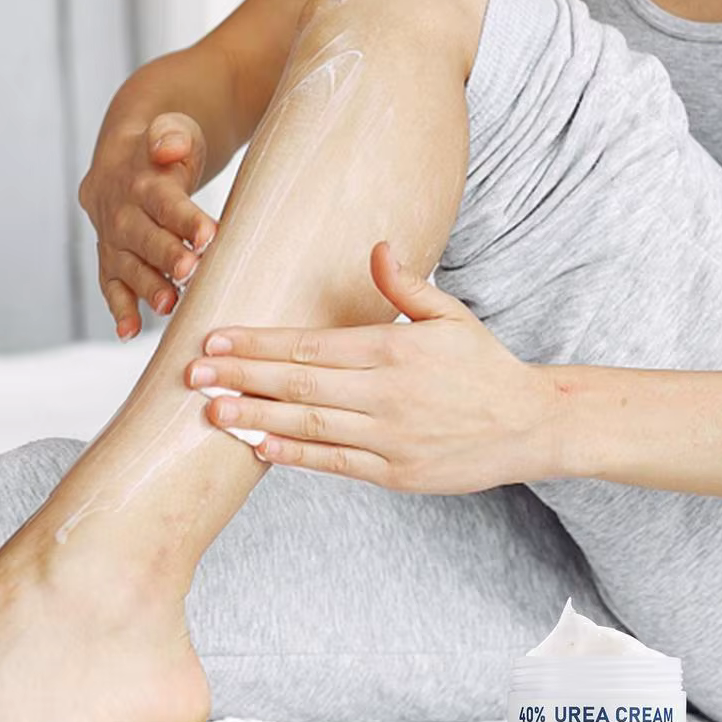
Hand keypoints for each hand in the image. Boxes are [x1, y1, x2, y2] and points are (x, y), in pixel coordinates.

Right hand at [79, 112, 218, 339]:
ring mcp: (113, 239)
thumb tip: (168, 147)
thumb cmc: (170, 147)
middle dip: (165, 256)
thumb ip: (172, 137)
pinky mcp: (111, 259)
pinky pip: (111, 286)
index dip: (185, 219)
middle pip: (143, 237)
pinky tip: (127, 333)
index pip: (165, 202)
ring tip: (168, 305)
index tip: (208, 236)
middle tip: (190, 272)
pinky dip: (119, 309)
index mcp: (143, 181)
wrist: (131, 156)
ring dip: (146, 286)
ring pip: (127, 265)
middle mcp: (122, 212)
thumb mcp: (175, 131)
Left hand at [186, 242, 558, 493]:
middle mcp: (388, 394)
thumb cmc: (485, 367)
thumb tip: (377, 248)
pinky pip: (336, 463)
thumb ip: (408, 286)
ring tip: (213, 411)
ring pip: (310, 425)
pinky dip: (296, 456)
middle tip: (192, 372)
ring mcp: (391, 437)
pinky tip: (261, 446)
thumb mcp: (453, 317)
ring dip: (256, 417)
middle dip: (241, 376)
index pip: (311, 344)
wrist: (529, 425)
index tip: (216, 337)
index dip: (259, 342)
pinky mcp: (397, 473)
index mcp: (396, 349)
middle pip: (299, 383)